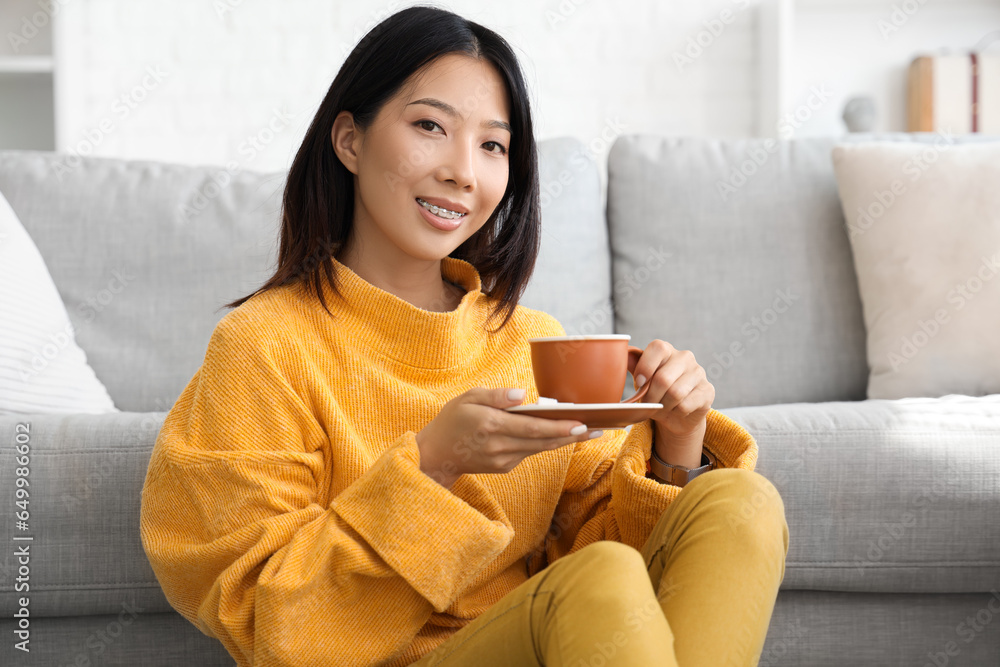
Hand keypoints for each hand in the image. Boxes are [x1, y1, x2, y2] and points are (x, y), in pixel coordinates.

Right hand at [415, 387, 601, 488]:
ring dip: (565, 441)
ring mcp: (503, 460)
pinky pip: (530, 452)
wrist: (435, 455)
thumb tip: (521, 395)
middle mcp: (500, 446)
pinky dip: (546, 443)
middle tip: (599, 429)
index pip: (533, 428)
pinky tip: (563, 435)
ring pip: (541, 449)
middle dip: (573, 436)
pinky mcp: (504, 467)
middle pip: (544, 442)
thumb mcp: (468, 397)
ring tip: (590, 431)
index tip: (582, 424)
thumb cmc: (452, 420)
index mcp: (491, 426)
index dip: (560, 428)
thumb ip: (496, 395)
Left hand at [630, 340, 714, 438]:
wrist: (676, 415)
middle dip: (651, 396)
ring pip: (675, 393)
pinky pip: (686, 405)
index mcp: (666, 350)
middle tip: (649, 403)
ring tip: (662, 406)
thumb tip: (623, 356)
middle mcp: (685, 357)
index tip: (639, 384)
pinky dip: (676, 412)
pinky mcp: (708, 390)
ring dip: (664, 406)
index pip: (657, 348)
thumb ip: (634, 367)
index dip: (645, 367)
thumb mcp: (642, 381)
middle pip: (663, 378)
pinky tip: (676, 410)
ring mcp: (699, 373)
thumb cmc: (656, 393)